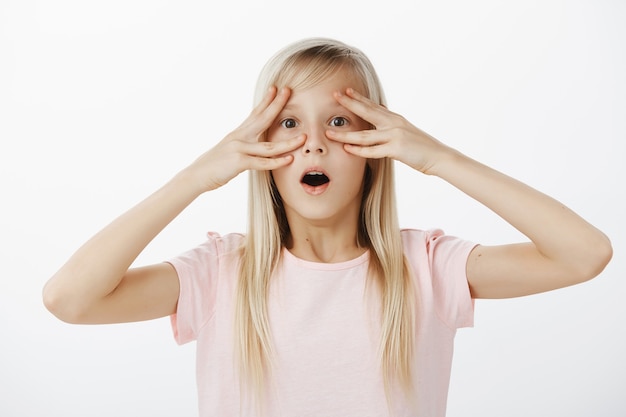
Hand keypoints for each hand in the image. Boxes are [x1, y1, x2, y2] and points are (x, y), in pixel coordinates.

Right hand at [186, 87, 305, 191]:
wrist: (197, 175)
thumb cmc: (215, 164)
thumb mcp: (230, 149)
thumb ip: (243, 144)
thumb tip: (254, 142)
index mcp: (239, 133)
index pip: (255, 113)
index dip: (266, 100)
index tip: (276, 88)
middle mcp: (239, 137)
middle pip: (262, 118)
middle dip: (277, 105)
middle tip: (289, 91)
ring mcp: (239, 149)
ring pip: (269, 146)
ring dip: (288, 143)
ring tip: (303, 137)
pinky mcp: (239, 163)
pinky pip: (262, 163)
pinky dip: (276, 162)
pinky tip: (289, 160)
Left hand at [326, 88, 451, 174]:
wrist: (439, 156)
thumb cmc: (421, 148)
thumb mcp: (405, 133)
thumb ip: (391, 127)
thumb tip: (380, 120)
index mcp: (395, 119)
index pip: (373, 105)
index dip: (359, 98)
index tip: (346, 90)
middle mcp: (394, 123)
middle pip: (367, 112)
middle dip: (349, 103)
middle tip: (335, 95)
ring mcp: (394, 135)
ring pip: (364, 135)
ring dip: (345, 135)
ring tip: (329, 132)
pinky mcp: (396, 149)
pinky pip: (373, 150)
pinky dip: (359, 150)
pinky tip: (346, 149)